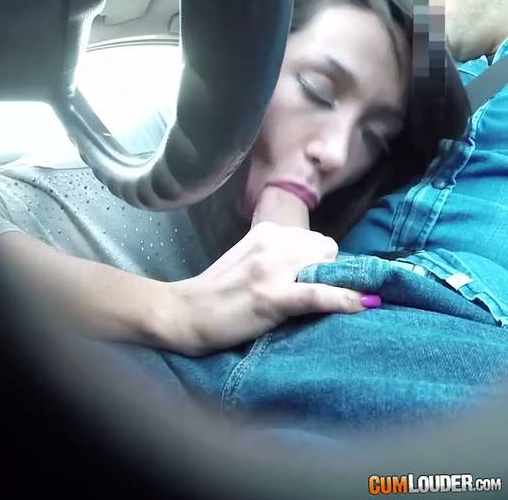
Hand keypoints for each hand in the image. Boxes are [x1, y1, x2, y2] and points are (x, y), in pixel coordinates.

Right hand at [155, 188, 372, 355]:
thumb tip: (313, 268)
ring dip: (337, 285)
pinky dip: (343, 300)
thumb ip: (276, 257)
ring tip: (325, 305)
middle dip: (329, 271)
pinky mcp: (272, 297)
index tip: (311, 281)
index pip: (315, 240)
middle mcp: (271, 244)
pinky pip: (319, 294)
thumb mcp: (248, 262)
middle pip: (327, 249)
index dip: (319, 263)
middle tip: (310, 294)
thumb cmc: (216, 293)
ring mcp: (272, 270)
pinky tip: (362, 305)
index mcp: (266, 233)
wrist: (184, 313)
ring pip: (328, 266)